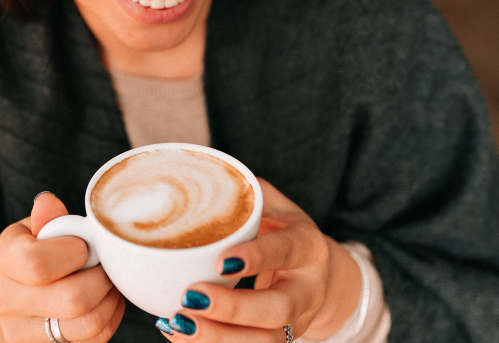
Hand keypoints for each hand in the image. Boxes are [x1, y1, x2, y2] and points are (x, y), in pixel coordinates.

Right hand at [0, 192, 125, 341]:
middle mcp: (8, 301)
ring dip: (110, 298)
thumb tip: (47, 202)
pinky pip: (96, 339)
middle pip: (72, 299)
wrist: (16, 294)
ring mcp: (25, 333)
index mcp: (5, 260)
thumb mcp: (36, 229)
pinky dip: (110, 316)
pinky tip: (104, 300)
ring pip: (88, 325)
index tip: (82, 246)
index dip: (74, 252)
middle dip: (101, 277)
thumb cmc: (35, 253)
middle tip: (102, 264)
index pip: (38, 264)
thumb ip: (47, 218)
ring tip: (106, 281)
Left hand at [157, 178, 360, 340]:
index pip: (284, 251)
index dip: (256, 258)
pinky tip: (176, 332)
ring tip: (178, 322)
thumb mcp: (278, 209)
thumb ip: (249, 194)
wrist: (322, 278)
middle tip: (191, 298)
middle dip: (233, 309)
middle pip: (277, 310)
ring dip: (218, 338)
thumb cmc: (287, 234)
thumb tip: (206, 171)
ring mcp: (295, 322)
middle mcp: (306, 290)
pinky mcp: (279, 340)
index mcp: (307, 247)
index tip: (221, 261)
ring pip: (264, 341)